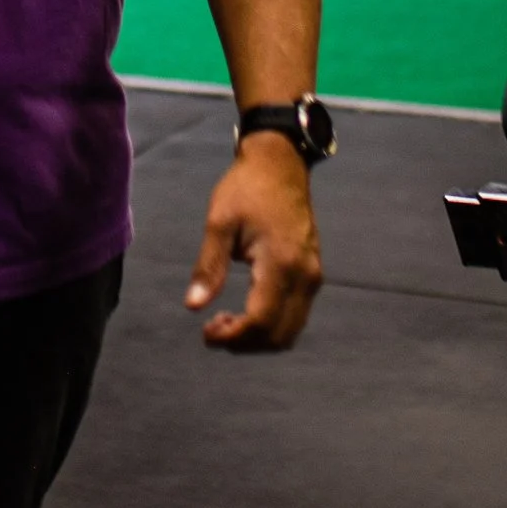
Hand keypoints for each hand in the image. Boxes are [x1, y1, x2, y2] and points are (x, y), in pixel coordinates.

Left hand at [185, 138, 322, 350]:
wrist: (281, 164)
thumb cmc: (246, 188)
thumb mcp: (219, 221)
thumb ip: (208, 266)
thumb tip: (193, 306)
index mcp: (281, 263)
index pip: (261, 321)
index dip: (233, 337)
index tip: (205, 333)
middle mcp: (304, 276)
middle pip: (279, 336)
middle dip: (244, 343)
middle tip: (213, 330)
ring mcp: (313, 276)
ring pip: (290, 331)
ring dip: (259, 338)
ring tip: (227, 322)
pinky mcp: (312, 274)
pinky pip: (296, 316)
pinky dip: (271, 326)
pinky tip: (246, 311)